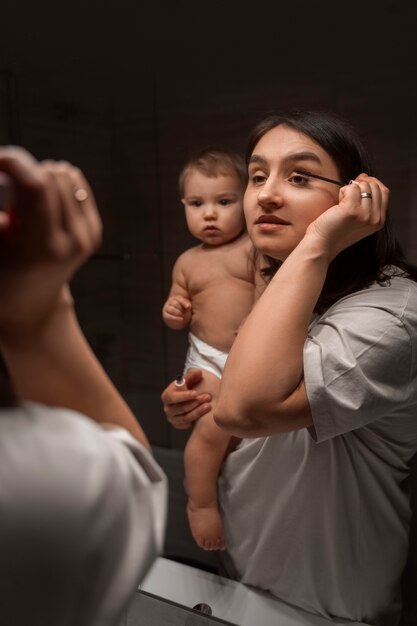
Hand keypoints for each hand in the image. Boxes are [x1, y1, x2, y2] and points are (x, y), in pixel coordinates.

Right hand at [0, 147, 101, 341]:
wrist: (29, 304)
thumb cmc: (1, 275)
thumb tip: (4, 186)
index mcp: (40, 247)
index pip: (36, 187)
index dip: (15, 162)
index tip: (0, 160)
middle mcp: (71, 241)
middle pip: (50, 175)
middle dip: (24, 171)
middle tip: (7, 189)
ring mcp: (86, 237)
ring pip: (64, 175)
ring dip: (41, 176)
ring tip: (24, 200)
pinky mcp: (94, 231)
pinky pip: (76, 184)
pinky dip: (57, 183)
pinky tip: (43, 201)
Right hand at [161, 369, 211, 428]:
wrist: (190, 399)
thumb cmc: (189, 387)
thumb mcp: (189, 380)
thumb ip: (193, 375)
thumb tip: (198, 372)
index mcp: (167, 395)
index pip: (173, 397)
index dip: (184, 396)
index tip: (196, 393)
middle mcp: (167, 408)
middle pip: (180, 408)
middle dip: (195, 403)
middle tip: (207, 397)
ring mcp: (172, 418)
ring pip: (185, 417)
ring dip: (198, 412)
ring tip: (209, 405)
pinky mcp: (178, 425)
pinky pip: (187, 425)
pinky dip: (196, 420)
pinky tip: (205, 415)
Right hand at [162, 295, 191, 328]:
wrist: (179, 319)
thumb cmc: (185, 311)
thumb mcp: (187, 308)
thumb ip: (188, 306)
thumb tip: (188, 306)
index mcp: (177, 298)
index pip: (180, 299)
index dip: (184, 302)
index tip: (189, 307)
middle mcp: (170, 302)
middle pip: (175, 304)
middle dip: (181, 309)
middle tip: (186, 313)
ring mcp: (167, 308)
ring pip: (171, 309)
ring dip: (178, 313)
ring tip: (183, 317)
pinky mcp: (165, 315)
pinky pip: (169, 316)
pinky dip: (175, 318)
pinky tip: (181, 319)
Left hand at [305, 173, 388, 260]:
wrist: (322, 245)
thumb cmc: (335, 231)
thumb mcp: (359, 218)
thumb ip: (366, 201)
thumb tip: (365, 177)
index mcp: (379, 221)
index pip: (384, 192)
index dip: (373, 182)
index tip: (361, 182)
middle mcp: (375, 218)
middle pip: (375, 186)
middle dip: (360, 186)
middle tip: (347, 197)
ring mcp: (365, 214)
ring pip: (363, 186)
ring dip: (350, 190)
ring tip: (341, 204)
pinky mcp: (352, 210)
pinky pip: (351, 188)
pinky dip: (342, 192)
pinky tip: (337, 205)